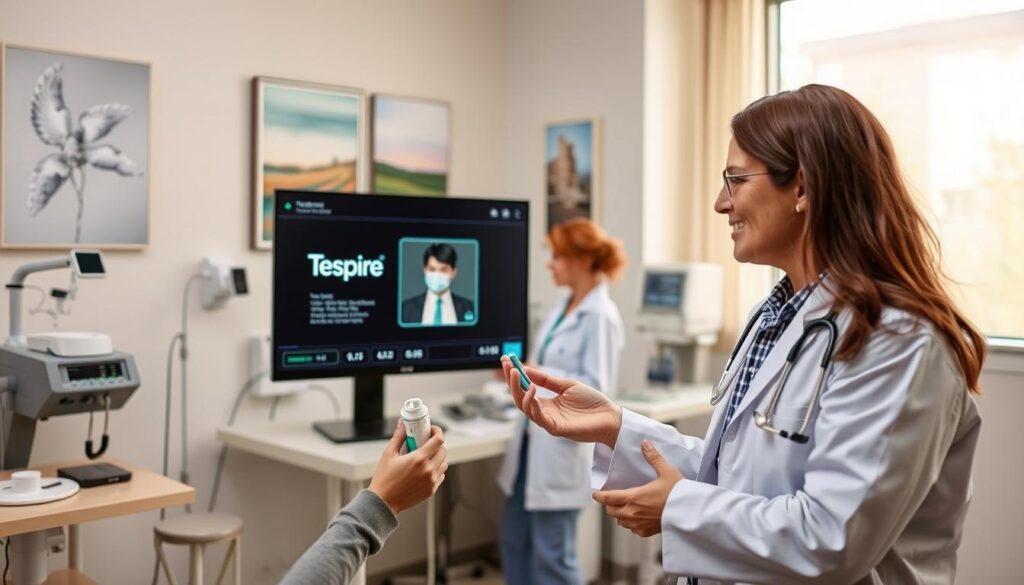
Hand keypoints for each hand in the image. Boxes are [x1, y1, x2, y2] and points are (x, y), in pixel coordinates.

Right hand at [368, 421, 447, 514]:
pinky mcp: (431, 490)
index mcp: (418, 459)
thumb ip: (398, 436)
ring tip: (426, 457)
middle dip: (437, 444)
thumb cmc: (384, 478)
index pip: (438, 440)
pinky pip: (441, 476)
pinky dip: (436, 470)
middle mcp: (428, 470)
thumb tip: (402, 424)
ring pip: (444, 464)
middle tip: (427, 443)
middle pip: (443, 451)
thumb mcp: (388, 454)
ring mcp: (431, 481)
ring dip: (438, 458)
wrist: (384, 502)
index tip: (431, 430)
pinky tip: (425, 469)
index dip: (437, 431)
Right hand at [500, 355, 622, 447]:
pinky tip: (532, 389)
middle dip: (512, 382)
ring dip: (518, 391)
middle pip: (520, 399)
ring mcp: (549, 421)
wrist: (610, 416)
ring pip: (525, 408)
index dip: (514, 377)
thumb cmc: (591, 402)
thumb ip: (547, 380)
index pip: (524, 390)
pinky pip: (538, 417)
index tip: (506, 361)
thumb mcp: (567, 385)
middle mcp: (544, 413)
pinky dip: (531, 403)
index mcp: (546, 403)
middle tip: (508, 367)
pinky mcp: (555, 428)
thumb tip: (526, 368)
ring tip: (518, 374)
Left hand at [592, 440, 682, 536]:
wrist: (690, 513)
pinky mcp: (647, 532)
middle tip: (610, 498)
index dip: (599, 496)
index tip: (595, 495)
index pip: (608, 498)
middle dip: (609, 505)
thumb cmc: (678, 492)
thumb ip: (653, 457)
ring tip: (623, 507)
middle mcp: (633, 513)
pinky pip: (632, 529)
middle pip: (611, 511)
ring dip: (619, 514)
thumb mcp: (666, 471)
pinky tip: (636, 517)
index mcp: (634, 497)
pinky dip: (630, 523)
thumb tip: (644, 443)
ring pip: (620, 521)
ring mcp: (639, 524)